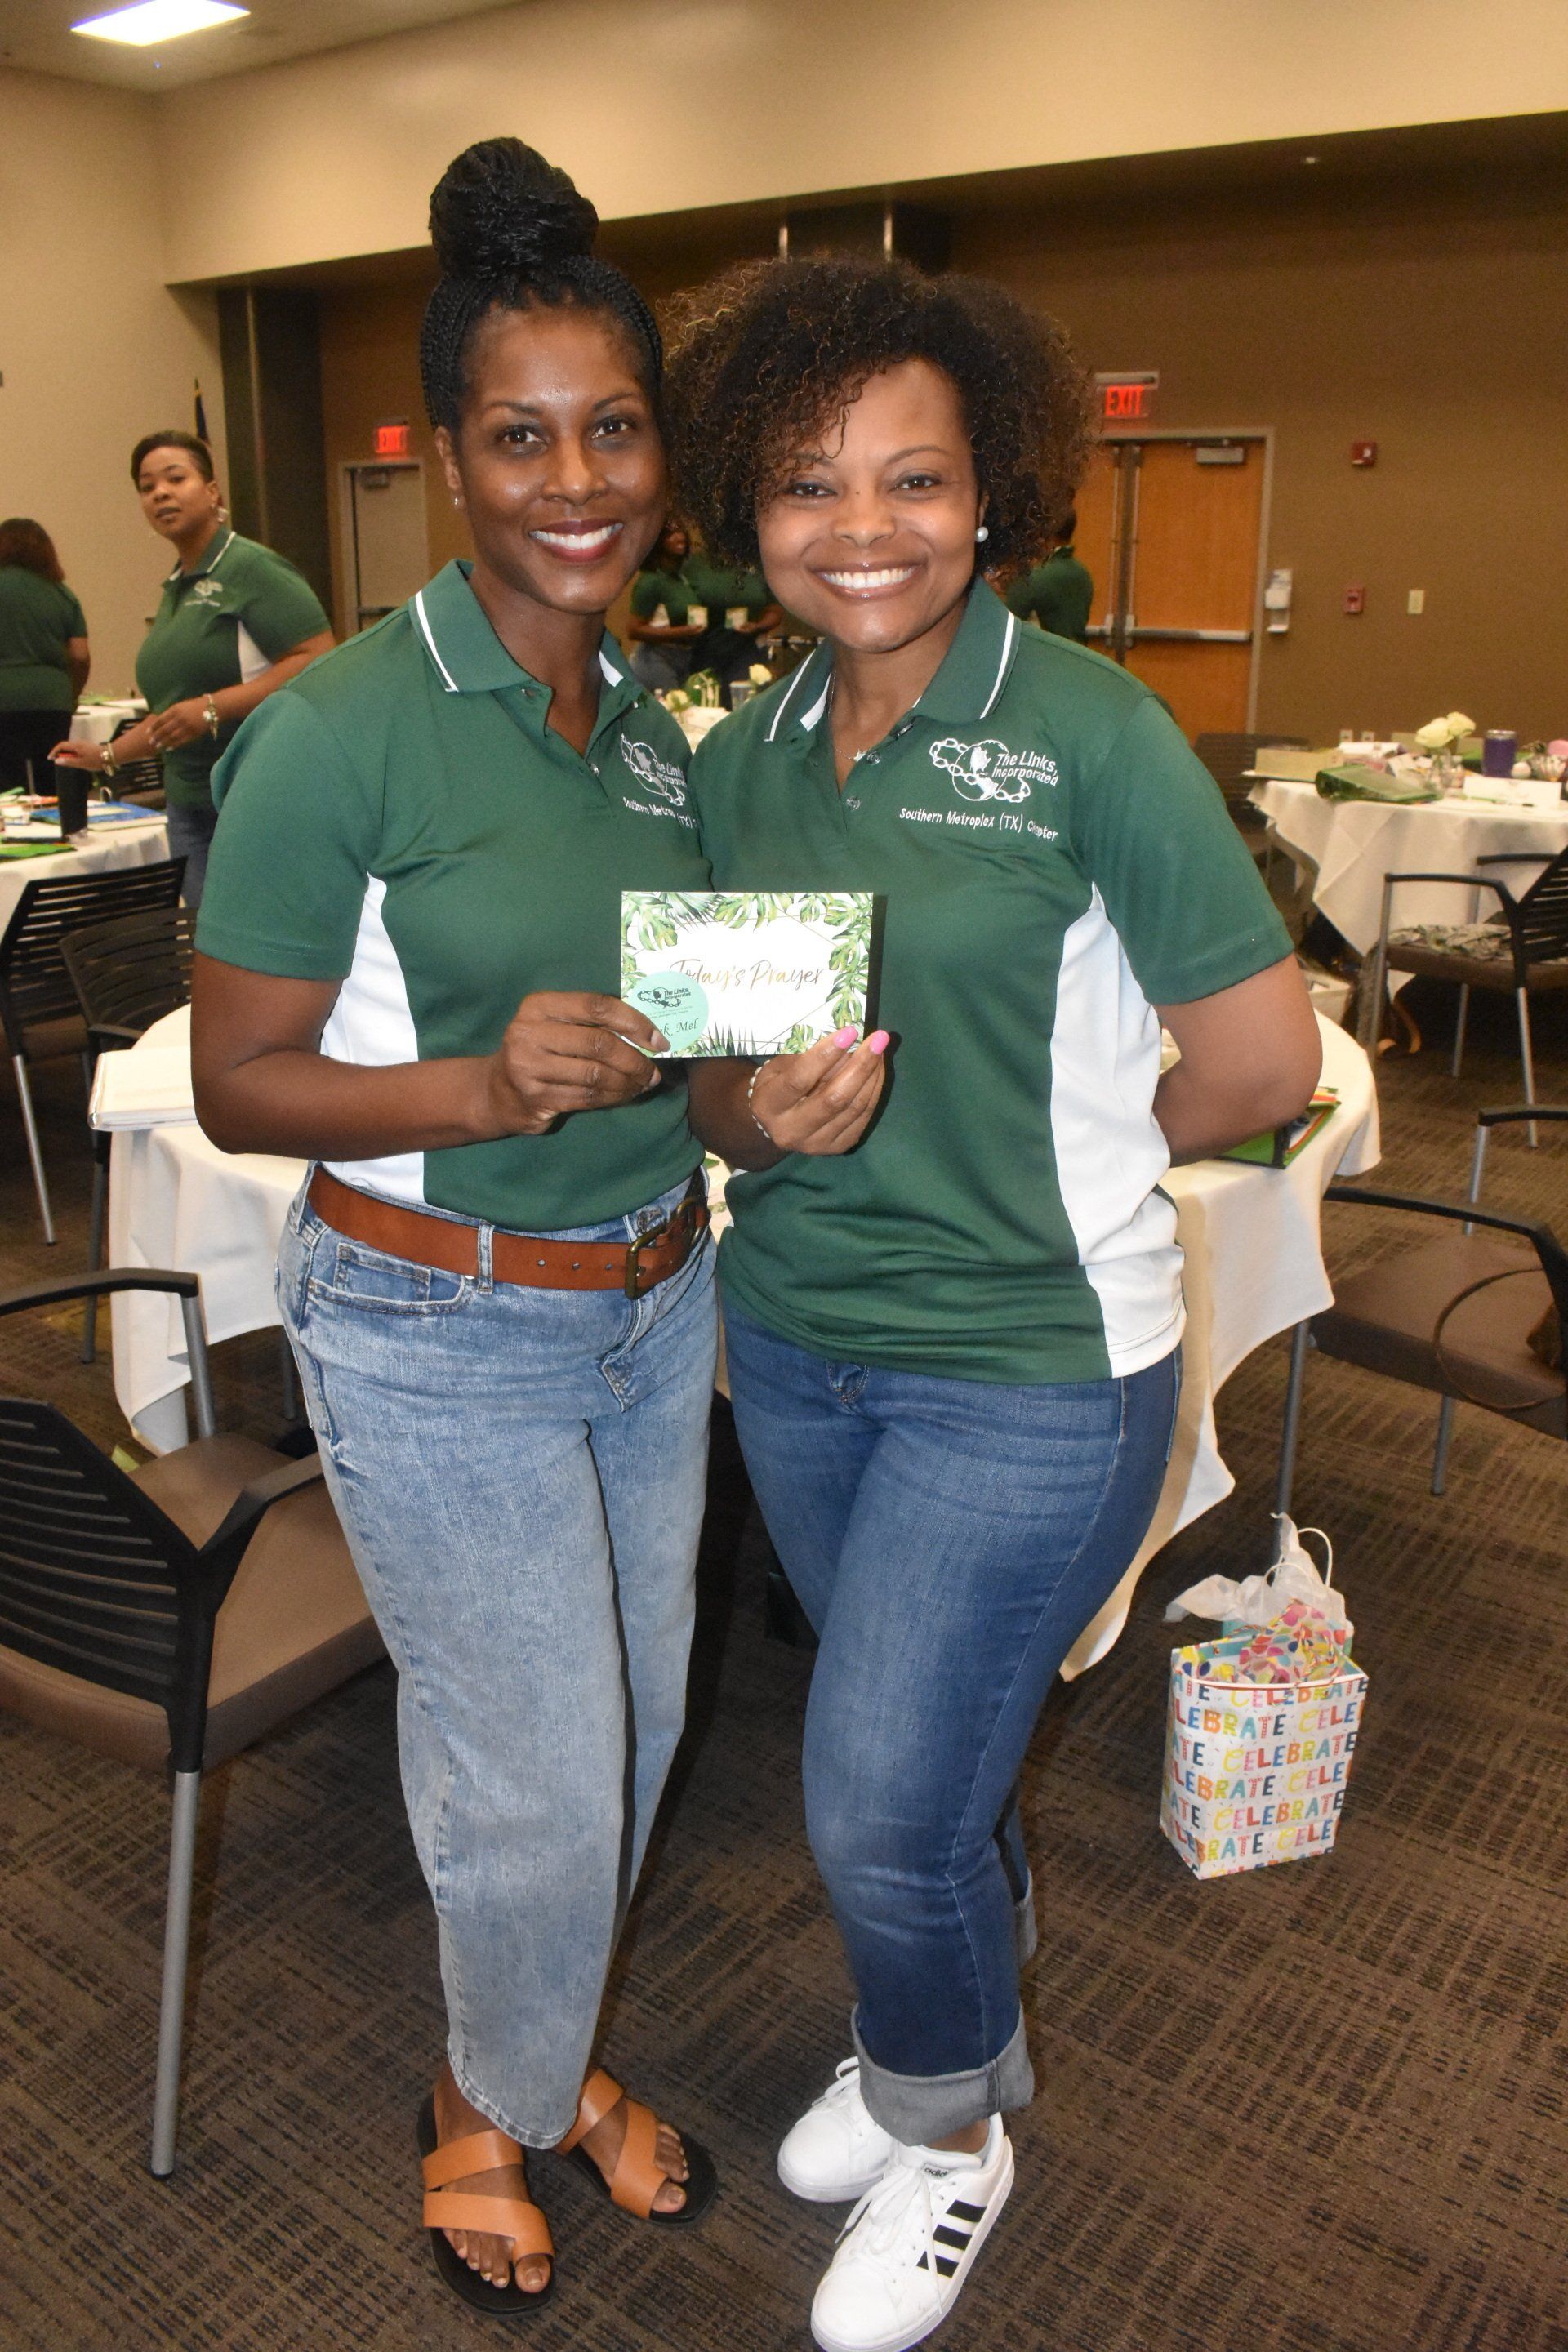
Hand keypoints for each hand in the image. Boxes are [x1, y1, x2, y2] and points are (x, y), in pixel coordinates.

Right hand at [49, 739, 103, 769]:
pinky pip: (77, 750)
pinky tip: (76, 762)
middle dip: (60, 754)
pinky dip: (73, 755)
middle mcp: (79, 743)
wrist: (111, 756)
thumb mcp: (81, 763)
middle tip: (58, 762)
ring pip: (71, 749)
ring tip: (67, 763)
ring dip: (67, 755)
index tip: (50, 758)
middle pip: (65, 747)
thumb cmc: (96, 760)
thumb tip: (57, 761)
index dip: (54, 751)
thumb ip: (69, 762)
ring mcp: (83, 744)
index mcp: (76, 745)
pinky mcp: (87, 747)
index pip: (61, 746)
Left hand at [145, 698, 208, 751]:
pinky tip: (169, 748)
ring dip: (163, 742)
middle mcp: (179, 719)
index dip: (153, 727)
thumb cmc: (195, 705)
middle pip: (164, 729)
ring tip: (157, 746)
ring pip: (172, 737)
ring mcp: (186, 727)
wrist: (211, 709)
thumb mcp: (181, 705)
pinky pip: (181, 741)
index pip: (160, 720)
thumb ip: (172, 713)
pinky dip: (174, 745)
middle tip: (150, 742)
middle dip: (156, 736)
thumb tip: (161, 720)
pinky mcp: (193, 734)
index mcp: (175, 710)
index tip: (147, 732)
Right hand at [482, 992, 666, 1136]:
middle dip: (635, 1060)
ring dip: (628, 1082)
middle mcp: (530, 1032)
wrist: (498, 1091)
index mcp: (539, 1005)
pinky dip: (613, 1097)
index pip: (596, 1006)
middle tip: (653, 1071)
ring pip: (596, 1075)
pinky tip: (625, 1095)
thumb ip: (591, 1022)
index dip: (634, 1022)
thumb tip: (648, 1034)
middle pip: (599, 1043)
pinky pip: (587, 1097)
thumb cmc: (540, 1051)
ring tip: (644, 1084)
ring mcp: (530, 1067)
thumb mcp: (555, 1024)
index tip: (658, 1040)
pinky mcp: (536, 1097)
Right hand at [750, 1027, 888, 1155]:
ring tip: (880, 1050)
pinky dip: (874, 1090)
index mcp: (769, 1106)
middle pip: (834, 1098)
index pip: (800, 1079)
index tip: (850, 1031)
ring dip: (872, 1075)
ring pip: (854, 1107)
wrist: (776, 1124)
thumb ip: (809, 1057)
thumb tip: (849, 1042)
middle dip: (860, 1065)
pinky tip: (877, 1070)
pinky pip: (863, 1116)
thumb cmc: (777, 1085)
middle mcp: (792, 1131)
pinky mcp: (837, 1147)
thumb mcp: (781, 1066)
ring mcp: (817, 1144)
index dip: (825, 1055)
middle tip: (879, 1038)